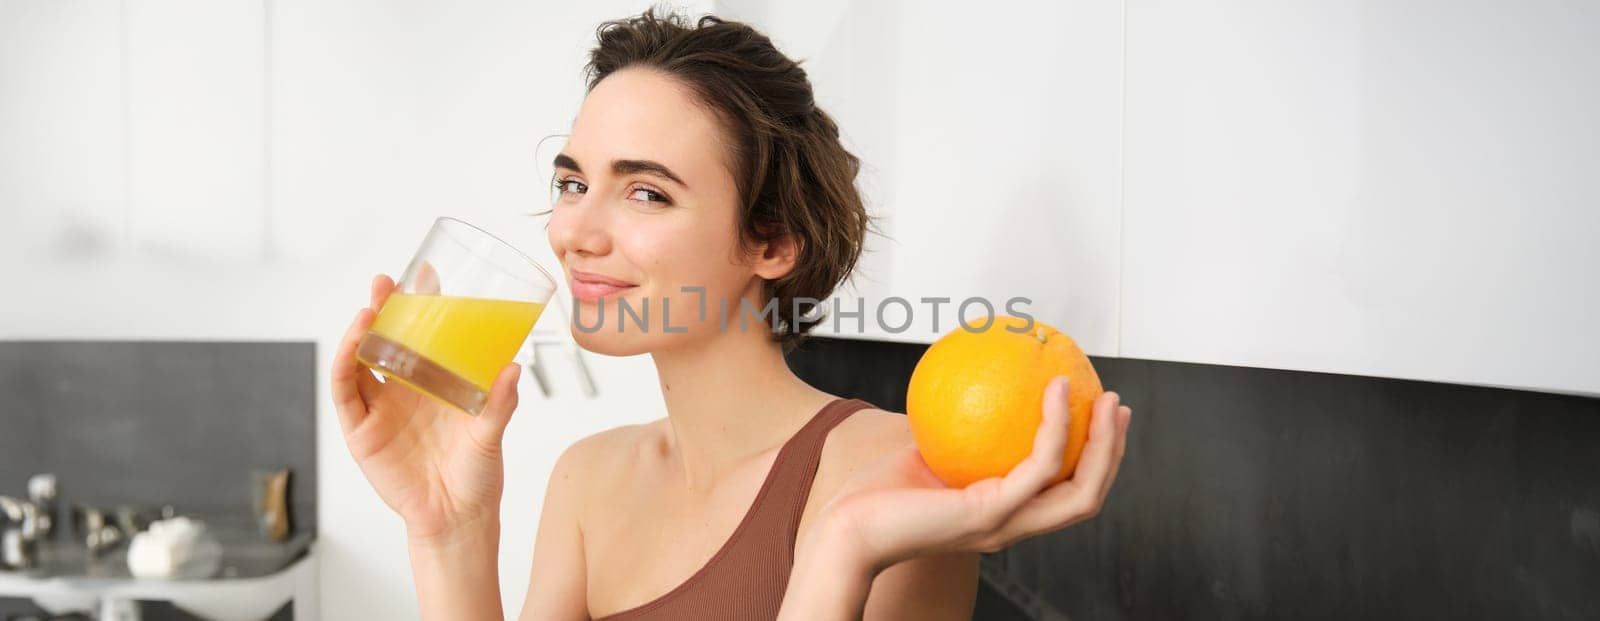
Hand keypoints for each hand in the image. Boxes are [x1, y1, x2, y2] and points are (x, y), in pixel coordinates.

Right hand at [331, 273, 522, 542]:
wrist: (457, 518)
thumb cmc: (476, 475)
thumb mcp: (491, 434)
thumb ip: (500, 404)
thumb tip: (514, 369)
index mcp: (434, 383)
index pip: (423, 335)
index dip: (422, 305)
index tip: (428, 274)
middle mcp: (403, 390)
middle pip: (385, 339)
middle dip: (383, 307)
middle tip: (388, 281)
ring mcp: (380, 409)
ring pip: (360, 359)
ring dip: (360, 330)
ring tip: (370, 306)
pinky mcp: (361, 431)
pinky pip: (345, 391)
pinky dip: (344, 363)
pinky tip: (353, 343)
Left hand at [818, 377, 1131, 571]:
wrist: (846, 529)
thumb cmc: (876, 494)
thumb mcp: (926, 453)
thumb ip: (955, 431)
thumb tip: (967, 385)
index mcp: (1003, 514)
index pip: (1063, 493)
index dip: (1092, 461)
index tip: (1099, 417)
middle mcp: (1013, 525)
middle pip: (1087, 496)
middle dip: (1112, 453)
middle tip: (1116, 405)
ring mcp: (1005, 523)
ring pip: (1080, 490)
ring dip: (1103, 445)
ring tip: (1105, 401)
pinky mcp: (990, 512)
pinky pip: (1039, 465)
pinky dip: (1056, 427)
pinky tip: (1055, 390)